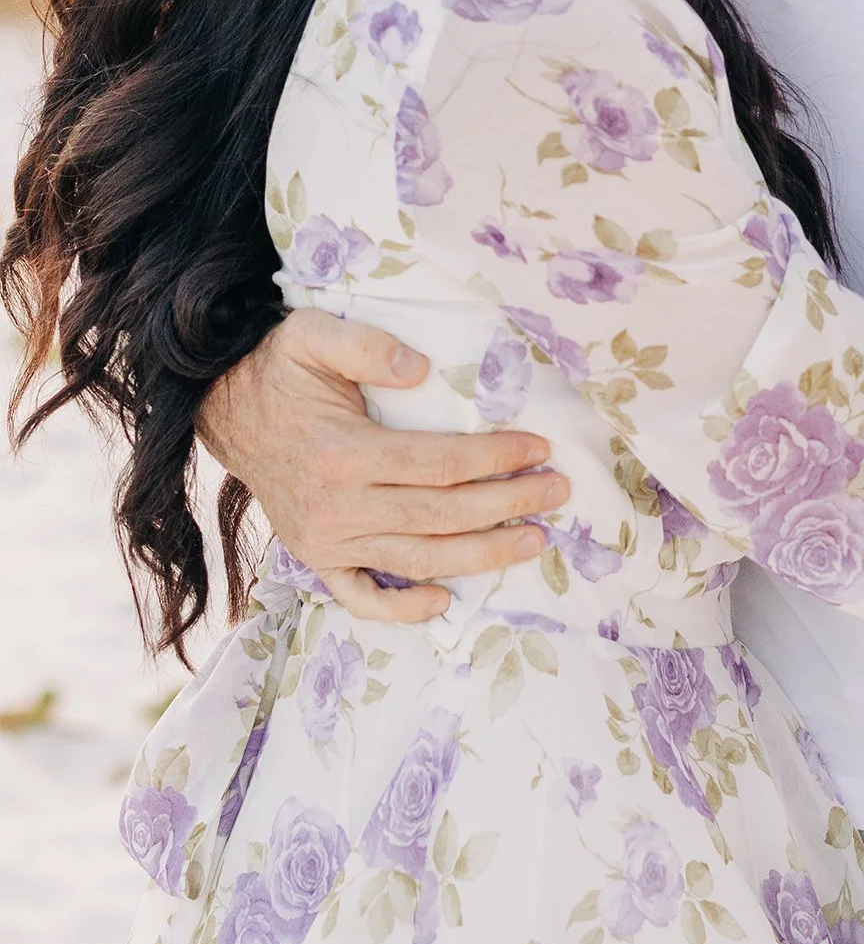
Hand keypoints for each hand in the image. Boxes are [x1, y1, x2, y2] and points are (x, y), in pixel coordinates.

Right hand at [197, 310, 570, 623]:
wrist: (225, 407)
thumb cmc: (280, 367)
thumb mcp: (314, 334)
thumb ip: (367, 346)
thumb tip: (421, 369)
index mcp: (344, 453)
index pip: (440, 464)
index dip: (496, 458)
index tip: (540, 447)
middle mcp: (337, 507)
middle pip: (441, 516)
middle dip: (508, 505)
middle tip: (558, 491)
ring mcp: (326, 540)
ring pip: (416, 560)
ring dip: (481, 556)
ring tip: (535, 540)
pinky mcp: (316, 557)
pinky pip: (359, 597)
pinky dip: (400, 608)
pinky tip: (443, 601)